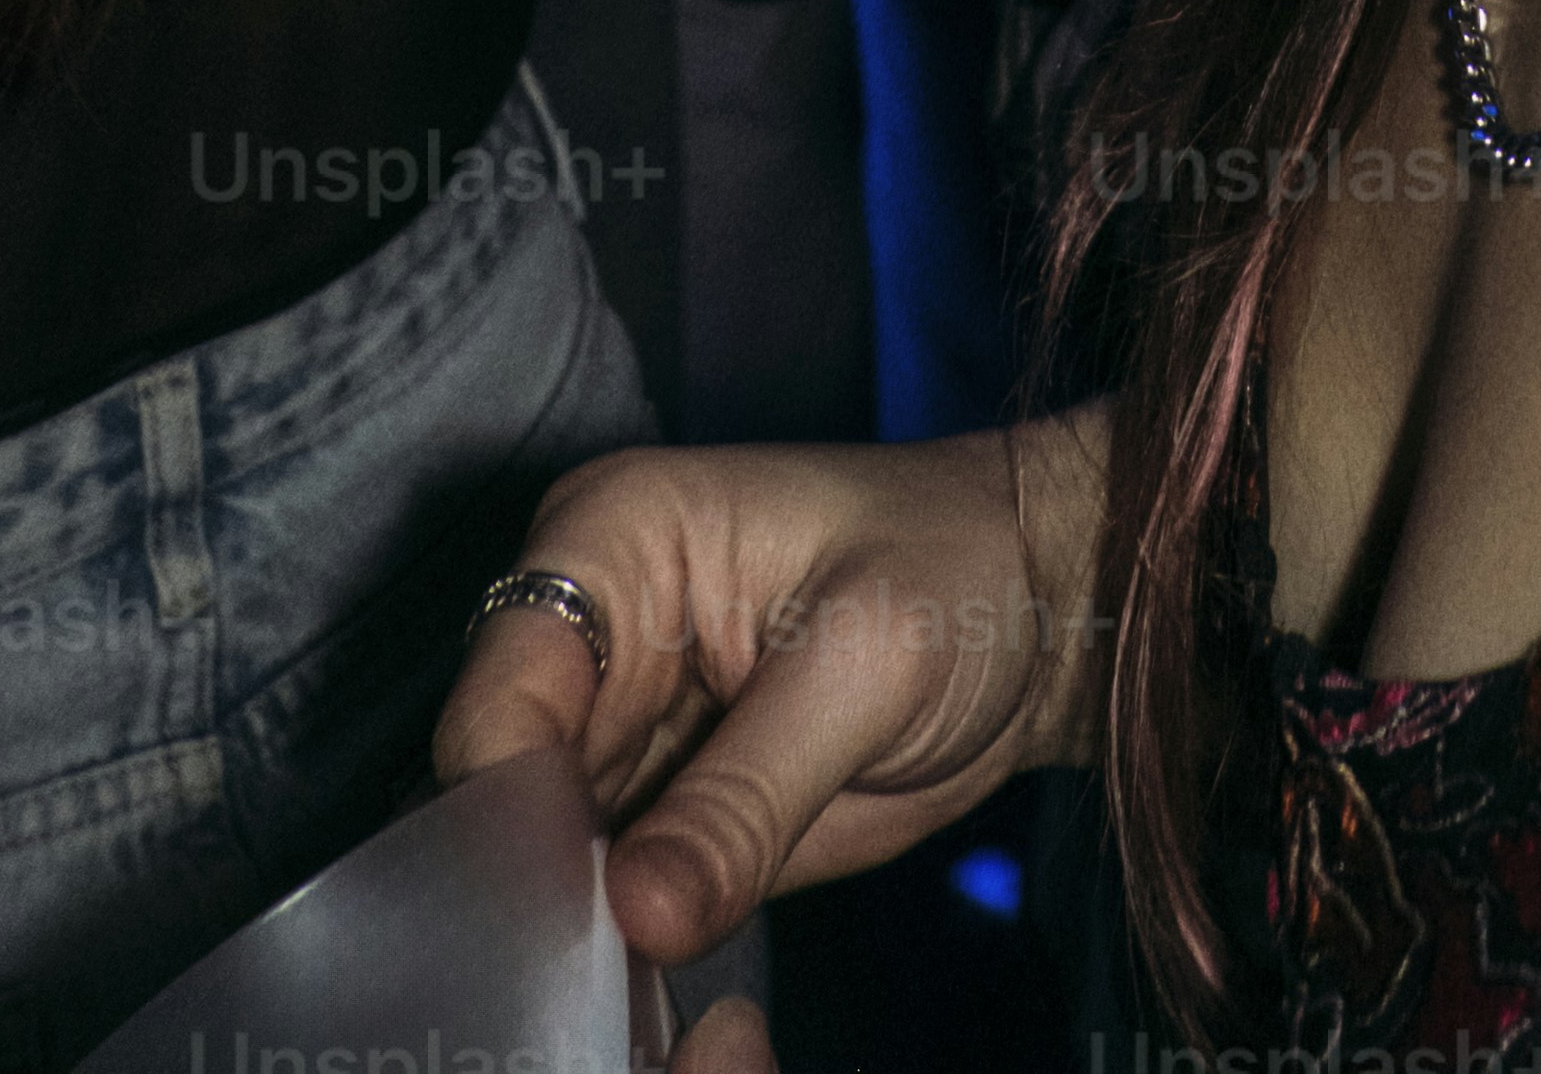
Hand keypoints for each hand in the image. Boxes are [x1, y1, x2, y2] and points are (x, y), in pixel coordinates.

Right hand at [435, 432, 1075, 950]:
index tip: (562, 920)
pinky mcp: (664, 811)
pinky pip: (608, 900)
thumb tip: (638, 917)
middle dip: (538, 894)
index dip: (511, 818)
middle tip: (589, 981)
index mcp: (608, 541)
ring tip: (618, 998)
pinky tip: (646, 996)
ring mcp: (623, 732)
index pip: (498, 702)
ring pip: (542, 863)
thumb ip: (748, 796)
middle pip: (503, 796)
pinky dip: (623, 953)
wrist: (1041, 616)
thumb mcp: (866, 665)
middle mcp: (592, 637)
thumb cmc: (960, 573)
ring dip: (579, 939)